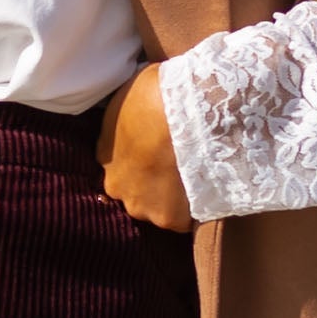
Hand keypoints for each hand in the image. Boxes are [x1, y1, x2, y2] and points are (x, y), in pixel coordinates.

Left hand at [97, 63, 195, 232]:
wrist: (187, 113)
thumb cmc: (154, 96)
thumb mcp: (125, 100)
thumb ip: (121, 122)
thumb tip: (128, 122)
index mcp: (106, 160)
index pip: (119, 169)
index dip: (141, 162)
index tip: (158, 153)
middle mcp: (121, 190)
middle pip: (137, 194)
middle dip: (154, 184)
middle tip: (179, 166)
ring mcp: (147, 208)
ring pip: (160, 208)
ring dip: (176, 198)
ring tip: (198, 178)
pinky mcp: (174, 221)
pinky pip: (186, 218)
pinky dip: (196, 208)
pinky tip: (210, 189)